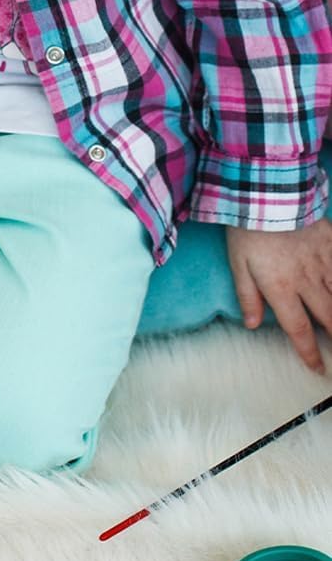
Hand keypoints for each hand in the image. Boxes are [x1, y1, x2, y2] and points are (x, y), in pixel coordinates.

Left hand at [226, 220, 331, 373]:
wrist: (268, 192)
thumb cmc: (248, 229)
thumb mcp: (238, 262)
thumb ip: (247, 295)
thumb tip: (252, 324)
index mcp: (281, 288)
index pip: (298, 328)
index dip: (308, 352)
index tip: (317, 368)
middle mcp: (307, 281)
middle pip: (329, 319)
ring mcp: (324, 263)